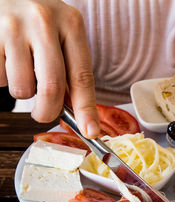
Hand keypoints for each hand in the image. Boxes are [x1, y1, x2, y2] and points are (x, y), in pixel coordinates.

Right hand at [0, 0, 98, 137]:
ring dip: (23, 91)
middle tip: (44, 114)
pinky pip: (0, 78)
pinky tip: (6, 59)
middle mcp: (44, 22)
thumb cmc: (38, 21)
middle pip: (52, 88)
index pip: (82, 76)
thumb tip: (78, 113)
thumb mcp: (62, 34)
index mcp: (71, 24)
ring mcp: (13, 27)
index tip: (91, 132)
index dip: (86, 109)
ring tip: (21, 70)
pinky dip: (3, 78)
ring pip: (23, 88)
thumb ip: (70, 67)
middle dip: (48, 111)